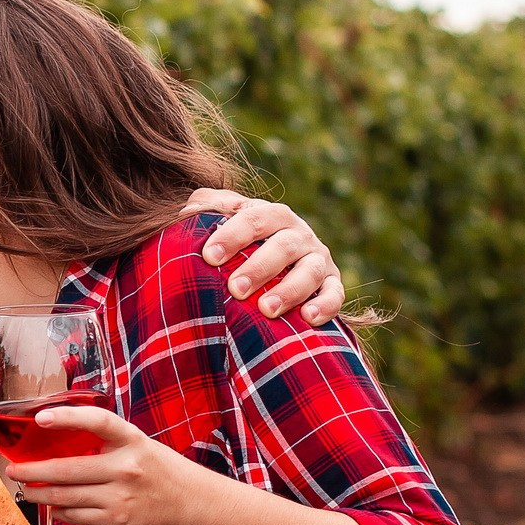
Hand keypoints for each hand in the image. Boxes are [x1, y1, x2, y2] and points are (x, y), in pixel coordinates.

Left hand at [6, 405, 212, 524]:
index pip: (97, 421)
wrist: (194, 506)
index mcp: (132, 441)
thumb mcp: (140, 445)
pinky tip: (51, 506)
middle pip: (67, 469)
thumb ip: (107, 442)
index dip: (67, 417)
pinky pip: (76, 516)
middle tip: (13, 469)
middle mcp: (125, 468)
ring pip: (65, 496)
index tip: (40, 418)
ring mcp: (120, 497)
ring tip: (25, 489)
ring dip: (39, 493)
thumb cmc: (162, 471)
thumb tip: (61, 437)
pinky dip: (59, 511)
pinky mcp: (116, 521)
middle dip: (32, 471)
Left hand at [182, 188, 344, 325]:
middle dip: (260, 267)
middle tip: (235, 288)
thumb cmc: (237, 242)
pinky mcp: (331, 283)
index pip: (254, 219)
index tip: (209, 256)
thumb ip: (206, 207)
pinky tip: (308, 317)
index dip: (232, 235)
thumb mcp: (221, 218)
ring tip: (267, 308)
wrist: (271, 263)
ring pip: (311, 270)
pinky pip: (335, 293)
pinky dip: (326, 304)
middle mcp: (298, 234)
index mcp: (272, 215)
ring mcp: (317, 259)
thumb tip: (189, 210)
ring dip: (291, 290)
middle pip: (284, 246)